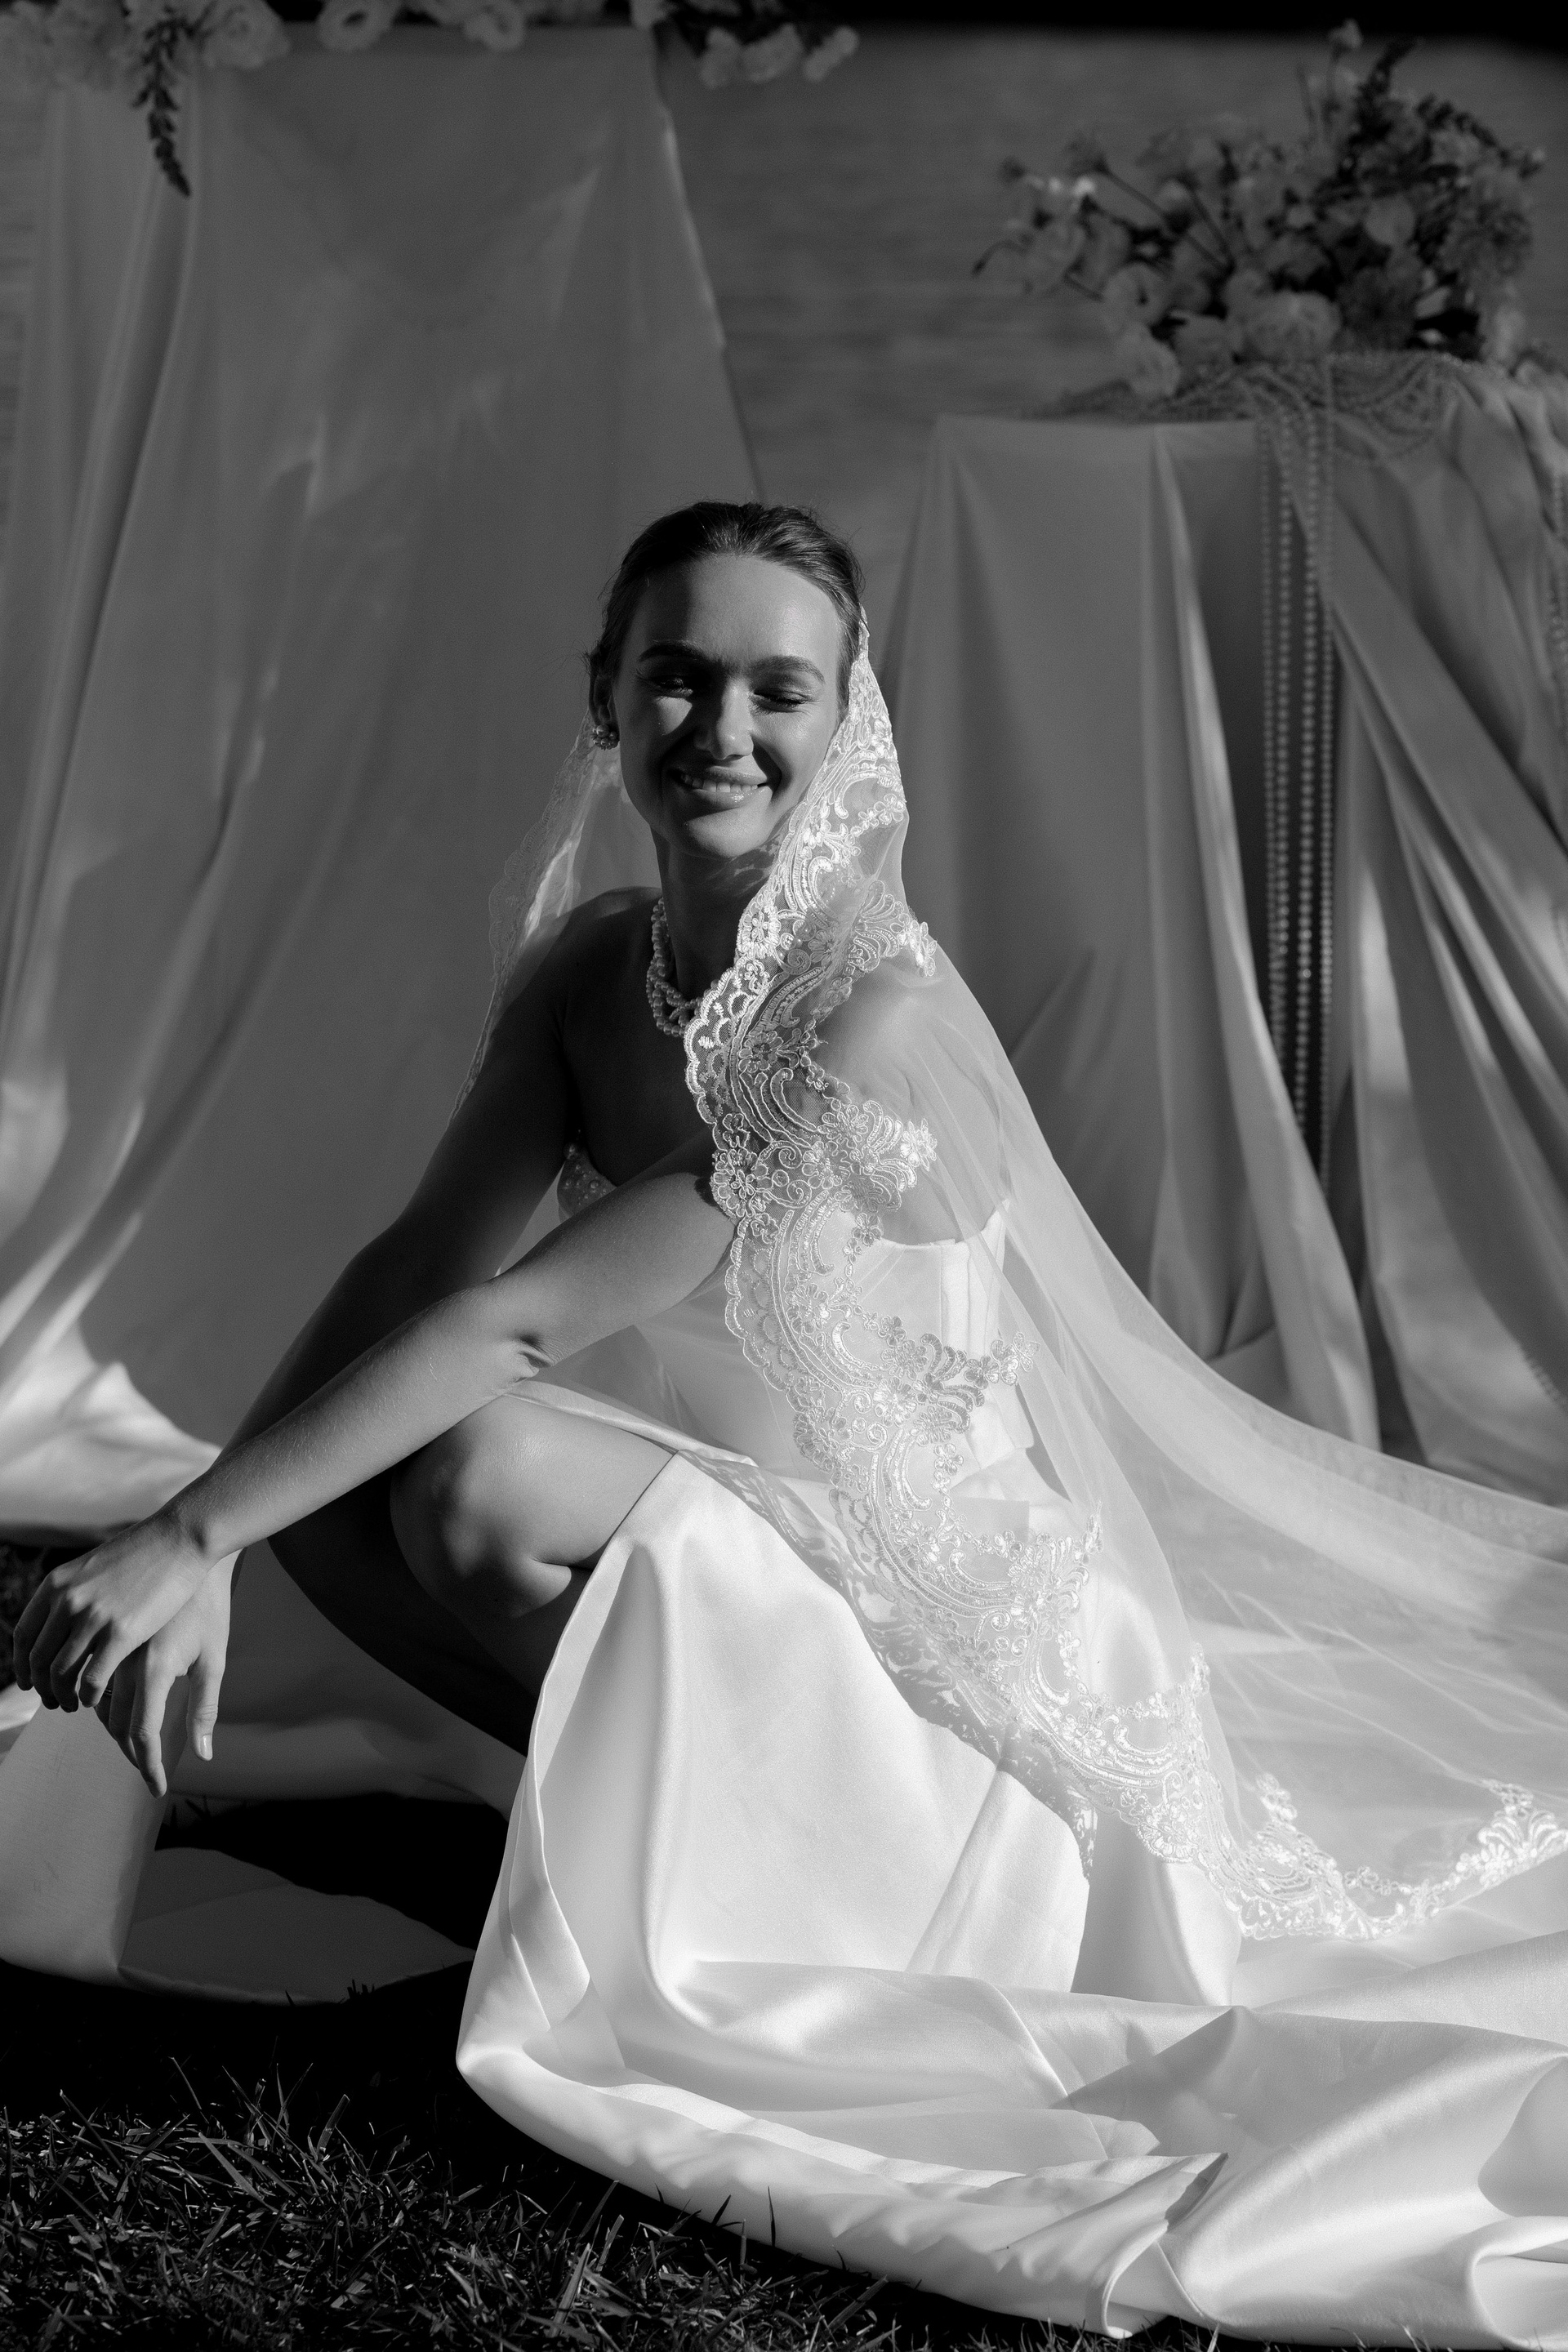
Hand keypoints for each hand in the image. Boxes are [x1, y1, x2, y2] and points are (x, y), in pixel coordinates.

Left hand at [12, 1510, 212, 1714]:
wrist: (179, 1536)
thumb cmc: (145, 1551)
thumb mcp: (93, 1566)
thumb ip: (73, 1592)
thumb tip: (62, 1618)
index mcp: (57, 1585)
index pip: (24, 1636)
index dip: (22, 1665)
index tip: (29, 1681)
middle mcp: (67, 1601)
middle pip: (39, 1659)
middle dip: (42, 1687)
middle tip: (53, 1700)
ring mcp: (93, 1617)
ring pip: (61, 1673)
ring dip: (63, 1696)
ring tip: (73, 1705)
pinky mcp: (122, 1632)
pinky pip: (92, 1677)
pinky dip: (88, 1695)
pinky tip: (94, 1699)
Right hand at [95, 1560, 234, 1797]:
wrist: (188, 1552)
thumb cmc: (209, 1609)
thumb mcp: (214, 1659)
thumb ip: (204, 1709)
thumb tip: (205, 1756)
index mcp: (156, 1669)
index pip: (143, 1734)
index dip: (149, 1766)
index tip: (158, 1787)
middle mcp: (124, 1660)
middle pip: (116, 1725)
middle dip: (133, 1751)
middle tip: (147, 1765)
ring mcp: (107, 1645)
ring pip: (96, 1706)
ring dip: (113, 1729)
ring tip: (133, 1742)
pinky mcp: (97, 1633)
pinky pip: (87, 1679)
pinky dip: (99, 1701)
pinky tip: (116, 1708)